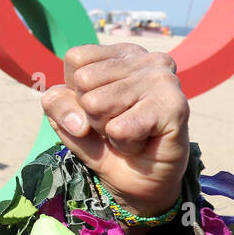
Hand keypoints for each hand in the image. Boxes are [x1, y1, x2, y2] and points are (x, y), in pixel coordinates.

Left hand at [40, 44, 189, 216]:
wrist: (140, 181)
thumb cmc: (106, 142)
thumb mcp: (70, 121)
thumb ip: (58, 105)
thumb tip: (77, 121)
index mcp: (121, 52)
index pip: (75, 58)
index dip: (77, 92)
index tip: (101, 106)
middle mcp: (146, 58)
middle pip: (83, 81)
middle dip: (92, 113)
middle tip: (117, 123)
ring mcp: (164, 79)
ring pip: (97, 104)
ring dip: (108, 130)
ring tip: (130, 131)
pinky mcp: (175, 106)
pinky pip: (119, 128)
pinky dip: (124, 144)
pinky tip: (142, 141)